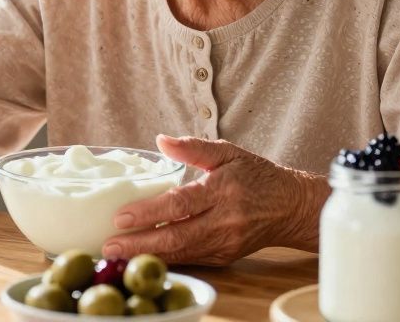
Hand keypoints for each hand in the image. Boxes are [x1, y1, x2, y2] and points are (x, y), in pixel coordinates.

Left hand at [101, 135, 326, 265]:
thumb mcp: (228, 152)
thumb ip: (193, 148)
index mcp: (223, 189)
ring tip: (117, 255)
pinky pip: (190, 259)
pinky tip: (142, 258)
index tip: (120, 217)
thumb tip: (161, 141)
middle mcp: (224, 220)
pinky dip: (165, 260)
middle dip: (139, 243)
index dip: (149, 212)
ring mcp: (225, 242)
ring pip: (181, 253)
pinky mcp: (224, 256)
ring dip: (147, 255)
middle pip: (176, 236)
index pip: (180, 204)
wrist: (290, 207)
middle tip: (109, 245)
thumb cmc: (256, 175)